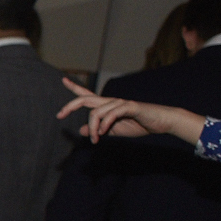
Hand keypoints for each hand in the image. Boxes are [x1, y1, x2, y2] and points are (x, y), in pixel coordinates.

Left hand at [57, 78, 204, 144]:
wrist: (161, 122)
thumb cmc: (139, 124)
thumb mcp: (114, 130)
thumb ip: (98, 130)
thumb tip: (81, 131)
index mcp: (106, 106)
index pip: (87, 95)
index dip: (74, 88)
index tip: (63, 80)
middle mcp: (111, 101)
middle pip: (86, 99)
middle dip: (70, 105)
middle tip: (59, 115)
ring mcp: (120, 103)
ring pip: (96, 112)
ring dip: (93, 128)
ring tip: (95, 140)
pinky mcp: (130, 107)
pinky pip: (112, 114)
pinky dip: (104, 124)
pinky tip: (103, 133)